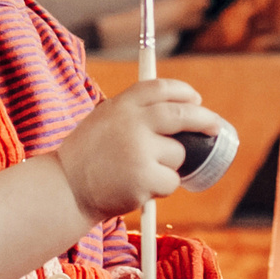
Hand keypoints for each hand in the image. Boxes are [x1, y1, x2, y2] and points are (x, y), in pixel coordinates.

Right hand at [51, 79, 224, 220]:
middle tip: (214, 126)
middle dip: (203, 119)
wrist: (65, 190)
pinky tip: (138, 188)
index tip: (195, 100)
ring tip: (141, 172)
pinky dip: (162, 187)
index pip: (159, 88)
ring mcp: (138, 150)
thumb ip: (134, 114)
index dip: (182, 93)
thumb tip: (179, 111)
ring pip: (178, 154)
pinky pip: (172, 181)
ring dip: (169, 166)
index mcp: (120, 106)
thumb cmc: (86, 159)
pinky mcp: (144, 177)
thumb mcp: (103, 121)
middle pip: (180, 114)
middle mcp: (131, 123)